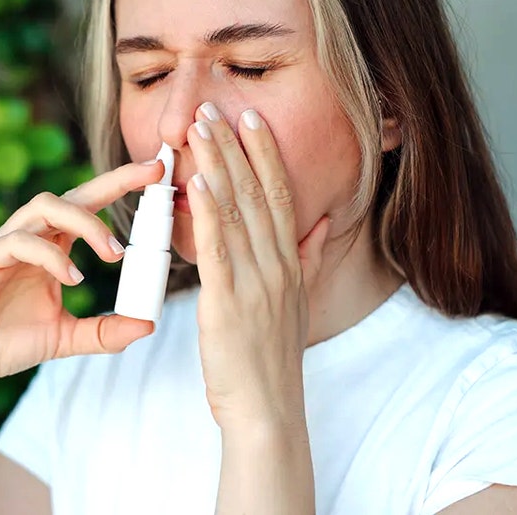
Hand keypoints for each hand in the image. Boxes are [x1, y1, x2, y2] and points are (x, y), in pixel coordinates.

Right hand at [0, 162, 161, 392]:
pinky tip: (72, 278)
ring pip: (42, 208)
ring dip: (84, 223)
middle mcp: (27, 237)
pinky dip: (50, 256)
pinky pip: (17, 243)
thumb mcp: (65, 337)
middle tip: (151, 182)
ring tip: (113, 255)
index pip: (86, 205)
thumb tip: (148, 325)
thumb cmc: (4, 342)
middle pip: (68, 194)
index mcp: (48, 246)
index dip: (119, 184)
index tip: (158, 172)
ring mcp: (1, 246)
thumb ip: (104, 331)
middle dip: (111, 182)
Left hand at [185, 103, 330, 430]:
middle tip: (214, 107)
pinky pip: (220, 249)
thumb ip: (306, 258)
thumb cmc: (271, 357)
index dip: (266, 154)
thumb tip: (318, 221)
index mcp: (289, 263)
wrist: (268, 408)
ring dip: (217, 165)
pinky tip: (198, 183)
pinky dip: (209, 213)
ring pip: (236, 211)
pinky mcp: (229, 302)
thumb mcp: (296, 301)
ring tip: (199, 128)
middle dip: (234, 146)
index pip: (279, 195)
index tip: (251, 118)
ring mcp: (256, 282)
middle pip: (256, 193)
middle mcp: (277, 265)